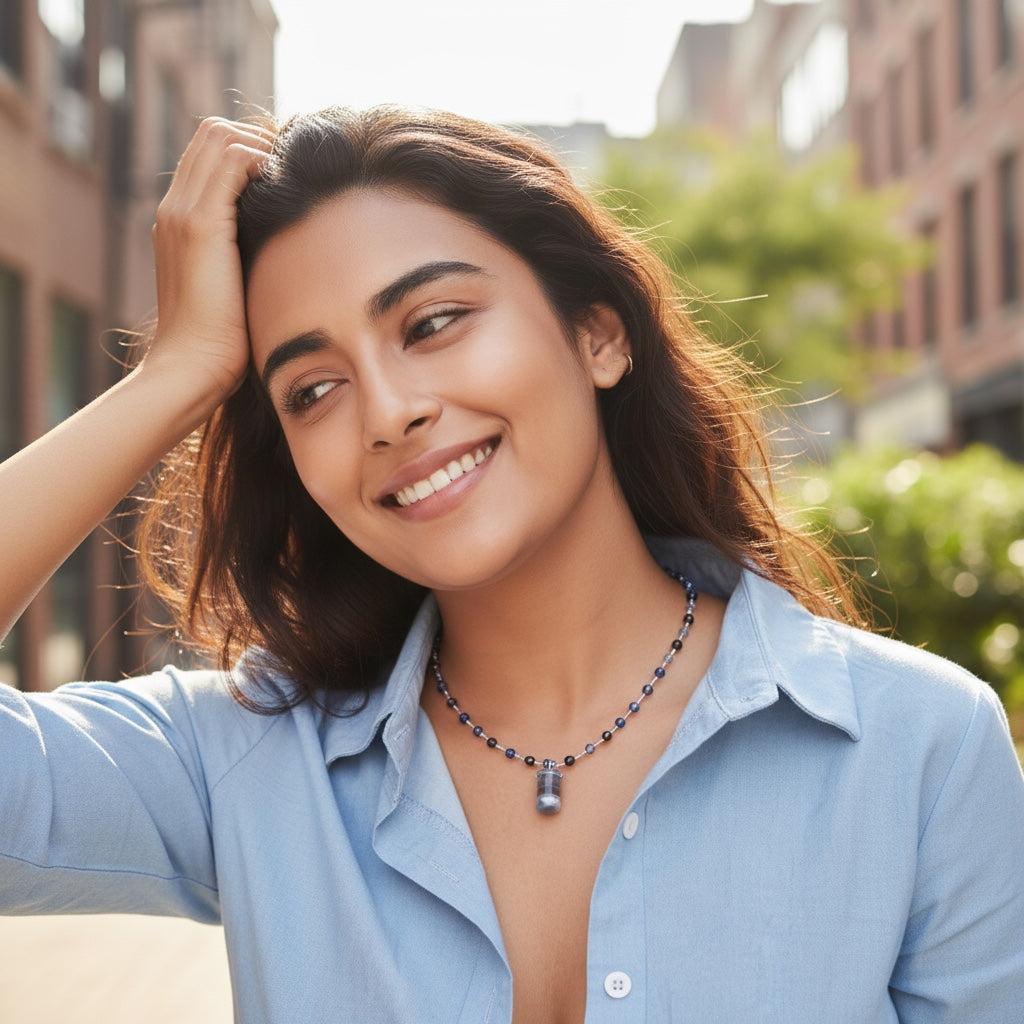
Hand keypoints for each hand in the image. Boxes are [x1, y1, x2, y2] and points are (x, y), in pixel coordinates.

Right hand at [146, 117, 272, 407]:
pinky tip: (286, 189)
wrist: (192, 367)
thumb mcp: (235, 288)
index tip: (286, 173)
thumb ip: (246, 259)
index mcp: (178, 220)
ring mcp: (182, 211)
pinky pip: (233, 160)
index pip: (209, 153)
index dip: (250, 149)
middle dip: (259, 138)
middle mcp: (174, 207)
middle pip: (212, 132)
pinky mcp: (201, 224)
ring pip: (220, 135)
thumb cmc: (222, 341)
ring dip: (263, 145)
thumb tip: (284, 247)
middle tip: (294, 167)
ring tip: (291, 176)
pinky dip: (263, 160)